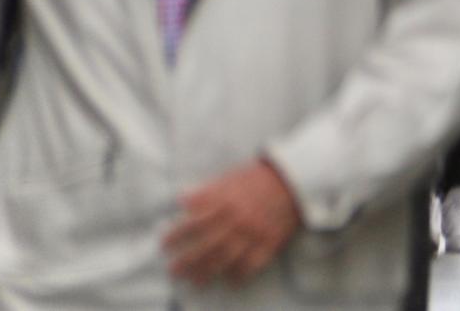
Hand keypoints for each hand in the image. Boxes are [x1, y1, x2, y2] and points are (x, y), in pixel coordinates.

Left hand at [164, 159, 301, 286]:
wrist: (294, 179)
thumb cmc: (259, 178)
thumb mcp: (230, 178)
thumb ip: (207, 191)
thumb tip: (182, 200)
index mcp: (226, 203)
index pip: (194, 223)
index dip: (177, 235)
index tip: (164, 244)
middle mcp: (238, 221)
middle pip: (207, 246)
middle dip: (188, 261)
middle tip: (174, 271)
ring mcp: (255, 233)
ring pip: (227, 258)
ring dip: (208, 272)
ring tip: (195, 281)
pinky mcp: (270, 241)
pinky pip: (254, 263)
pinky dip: (242, 274)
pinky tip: (231, 281)